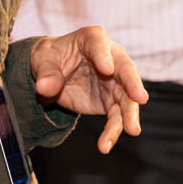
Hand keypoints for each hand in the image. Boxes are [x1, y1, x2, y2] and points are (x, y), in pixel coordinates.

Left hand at [30, 27, 146, 152]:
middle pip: (125, 70)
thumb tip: (45, 87)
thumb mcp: (42, 60)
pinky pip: (116, 117)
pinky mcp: (111, 101)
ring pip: (126, 97)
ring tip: (132, 130)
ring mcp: (114, 81)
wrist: (52, 72)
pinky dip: (113, 131)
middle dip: (132, 84)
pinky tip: (105, 145)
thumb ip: (46, 73)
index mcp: (92, 39)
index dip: (103, 55)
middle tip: (140, 98)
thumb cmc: (50, 58)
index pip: (99, 44)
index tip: (107, 68)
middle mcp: (111, 58)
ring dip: (129, 114)